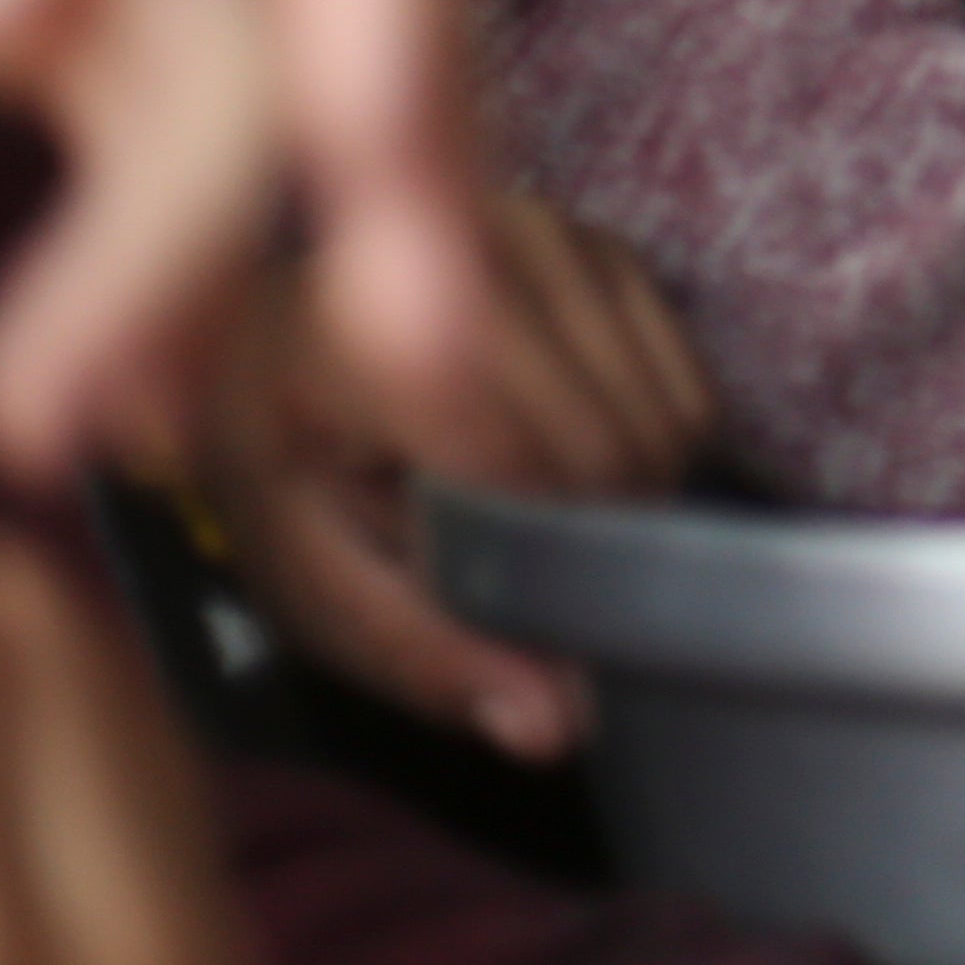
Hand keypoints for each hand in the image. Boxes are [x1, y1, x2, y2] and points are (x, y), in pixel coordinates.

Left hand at [180, 194, 711, 760]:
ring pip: (664, 416)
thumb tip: (558, 727)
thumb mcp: (313, 577)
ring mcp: (547, 237)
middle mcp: (463, 259)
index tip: (518, 609)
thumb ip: (424, 650)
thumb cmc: (288, 462)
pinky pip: (689, 383)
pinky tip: (577, 450)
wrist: (275, 334)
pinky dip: (656, 438)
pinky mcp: (604, 245)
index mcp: (360, 342)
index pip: (521, 467)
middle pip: (608, 444)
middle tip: (525, 561)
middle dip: (591, 531)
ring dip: (631, 488)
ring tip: (542, 507)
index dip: (540, 558)